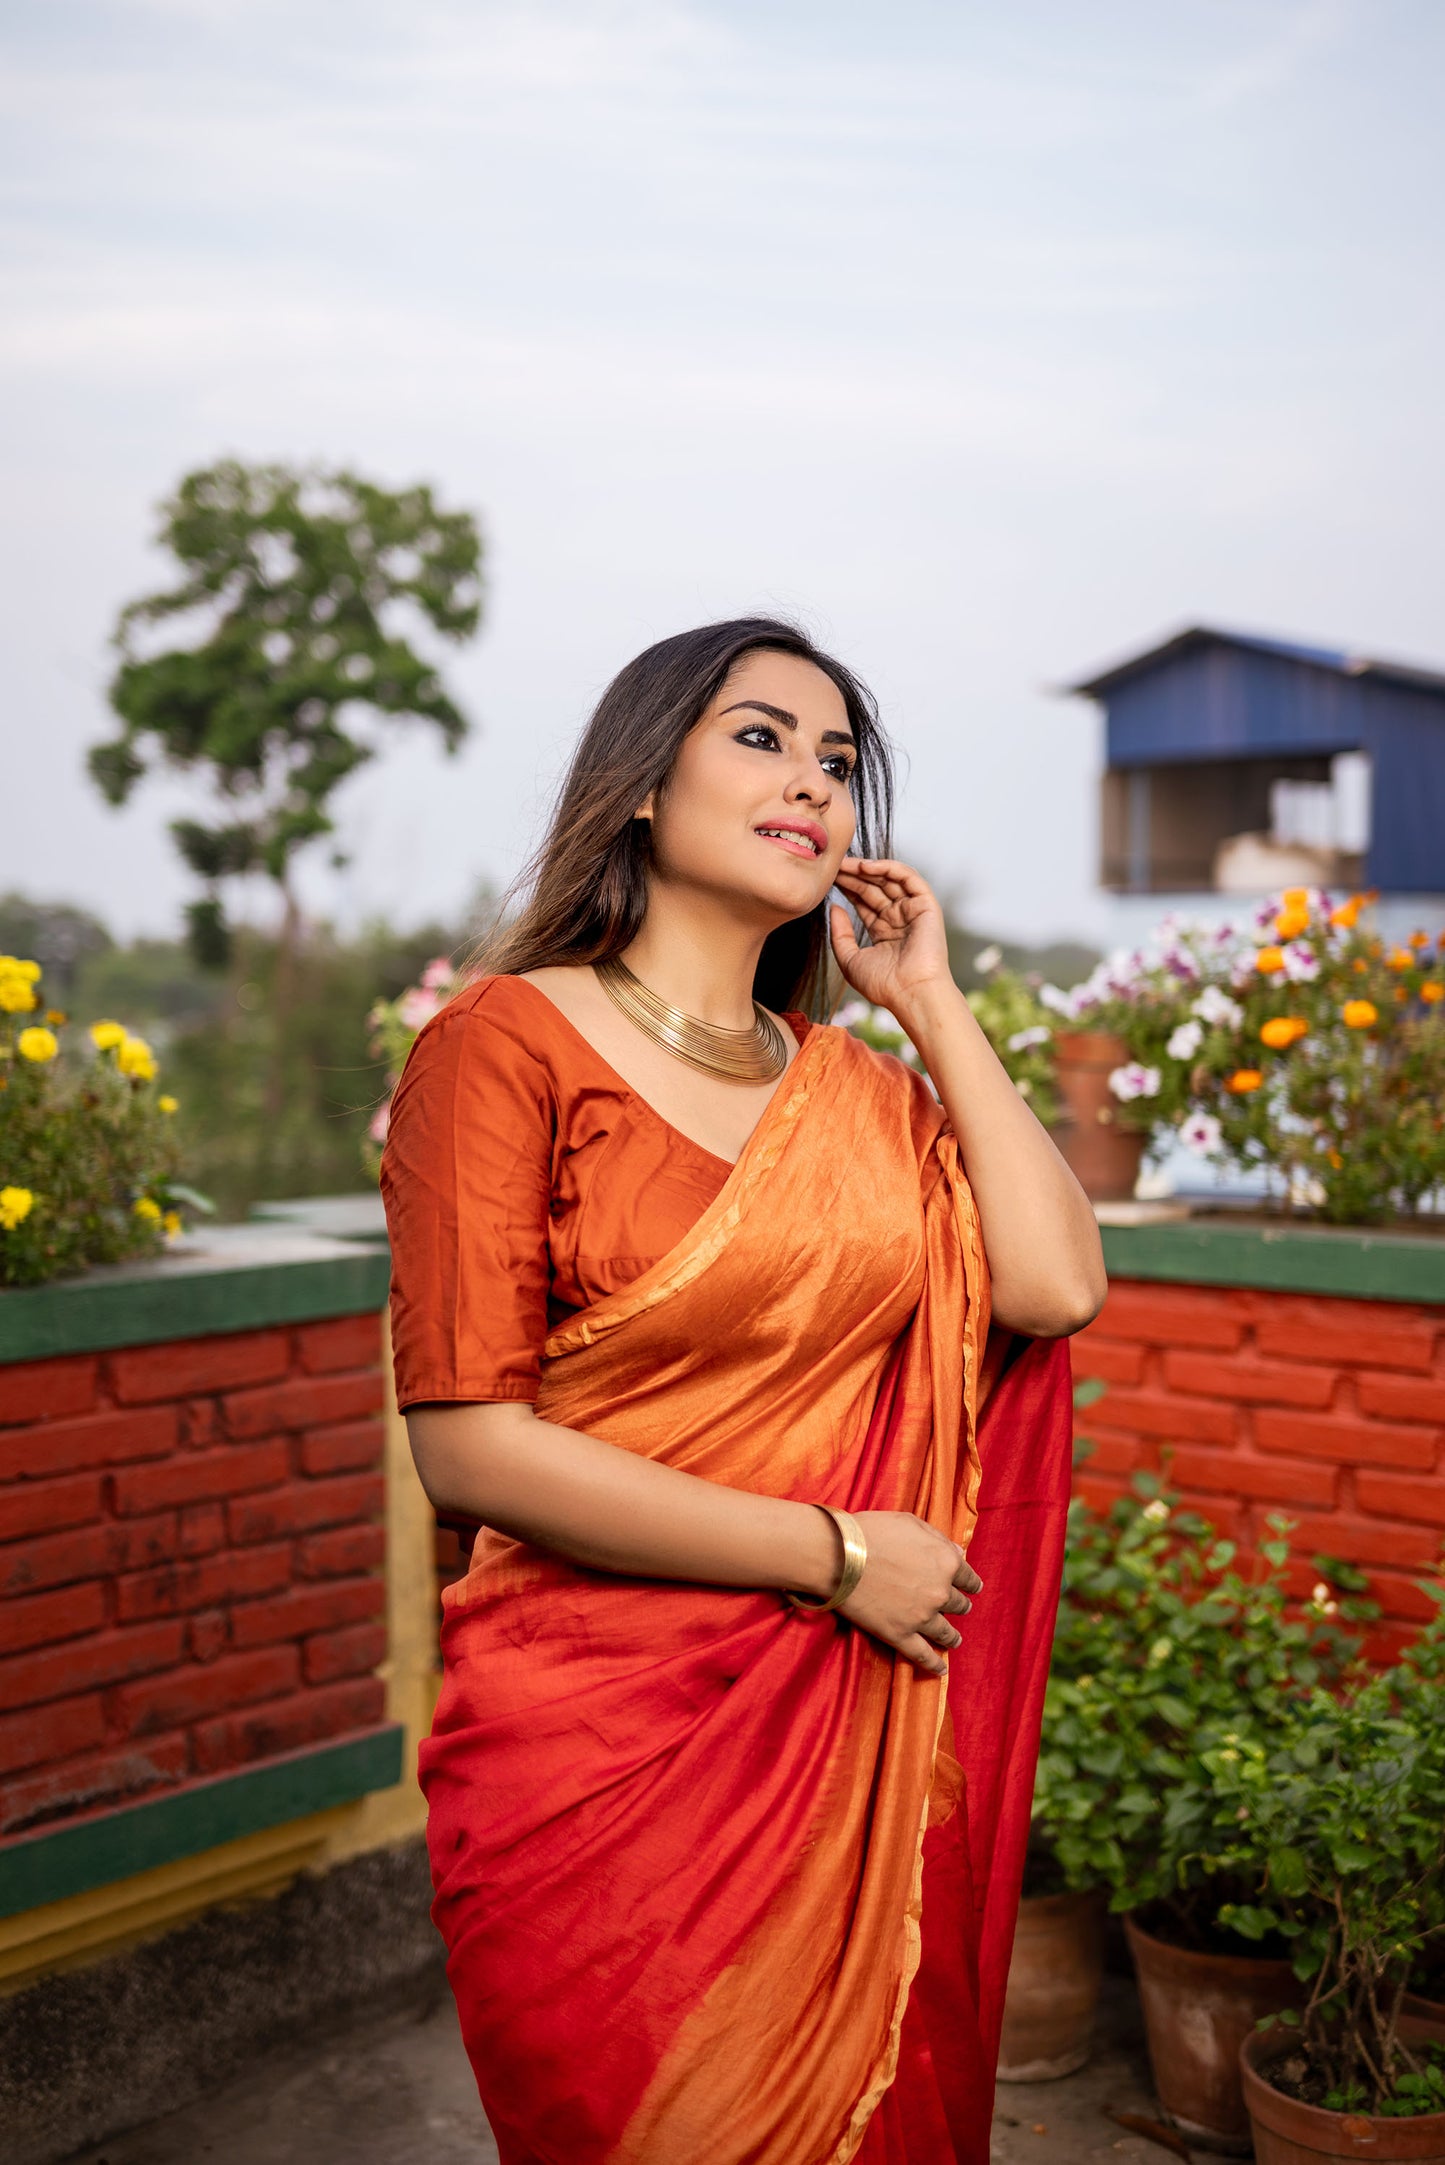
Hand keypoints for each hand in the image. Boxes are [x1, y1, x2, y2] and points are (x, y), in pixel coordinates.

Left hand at [829, 858, 954, 1022]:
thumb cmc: (882, 984)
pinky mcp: (926, 906)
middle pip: (874, 888)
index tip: (829, 877)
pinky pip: (909, 879)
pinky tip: (867, 867)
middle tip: (833, 865)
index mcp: (884, 931)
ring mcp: (914, 911)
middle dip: (854, 876)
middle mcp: (900, 919)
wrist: (910, 993)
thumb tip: (834, 907)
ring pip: (890, 880)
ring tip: (846, 864)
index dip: (847, 888)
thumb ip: (840, 934)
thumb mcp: (850, 959)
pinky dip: (890, 868)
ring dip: (868, 869)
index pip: (864, 901)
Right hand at [837, 1510, 982, 1677]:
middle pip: (958, 1605)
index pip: (968, 1578)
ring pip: (946, 1633)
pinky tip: (941, 1670)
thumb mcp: (910, 1522)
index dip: (970, 1583)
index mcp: (946, 1562)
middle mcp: (940, 1592)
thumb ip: (938, 1539)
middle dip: (959, 1606)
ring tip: (954, 1640)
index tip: (971, 1588)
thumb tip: (960, 1554)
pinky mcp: (900, 1635)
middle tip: (957, 1608)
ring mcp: (921, 1617)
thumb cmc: (872, 1532)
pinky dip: (934, 1665)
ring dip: (952, 1637)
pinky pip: (923, 1655)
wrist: (839, 1556)